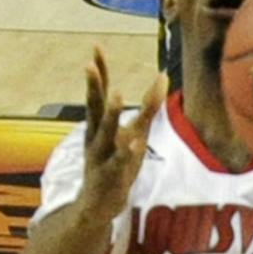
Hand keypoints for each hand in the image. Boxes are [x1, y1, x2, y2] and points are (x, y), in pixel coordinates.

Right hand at [82, 48, 165, 223]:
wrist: (97, 206)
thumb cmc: (115, 164)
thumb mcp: (132, 133)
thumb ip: (147, 107)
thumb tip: (163, 77)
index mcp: (99, 126)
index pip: (98, 94)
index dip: (99, 72)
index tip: (96, 47)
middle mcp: (96, 137)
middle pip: (94, 108)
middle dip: (93, 87)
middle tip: (89, 66)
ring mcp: (101, 156)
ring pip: (105, 133)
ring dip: (111, 114)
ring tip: (118, 95)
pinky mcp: (110, 175)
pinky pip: (118, 162)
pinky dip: (125, 153)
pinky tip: (133, 143)